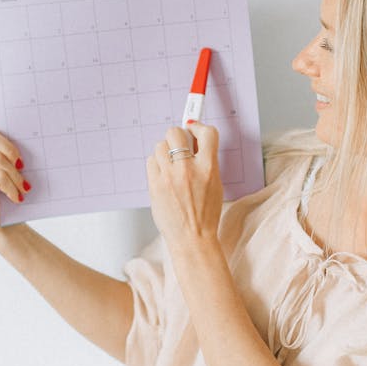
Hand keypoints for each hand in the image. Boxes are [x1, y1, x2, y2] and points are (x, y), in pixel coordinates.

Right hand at [0, 78, 28, 243]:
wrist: (2, 224)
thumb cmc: (7, 194)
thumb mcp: (10, 169)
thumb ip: (9, 152)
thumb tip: (27, 139)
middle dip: (11, 148)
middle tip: (23, 164)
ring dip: (16, 175)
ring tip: (22, 188)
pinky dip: (12, 186)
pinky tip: (17, 197)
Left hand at [146, 122, 223, 253]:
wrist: (192, 238)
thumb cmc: (205, 215)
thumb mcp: (216, 184)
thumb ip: (206, 161)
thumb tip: (195, 141)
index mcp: (208, 168)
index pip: (207, 133)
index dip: (199, 127)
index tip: (194, 127)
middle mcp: (188, 170)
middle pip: (176, 133)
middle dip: (178, 137)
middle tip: (181, 147)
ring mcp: (169, 177)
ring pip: (160, 145)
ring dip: (166, 151)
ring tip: (172, 165)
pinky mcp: (155, 184)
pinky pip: (151, 161)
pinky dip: (156, 165)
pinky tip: (164, 176)